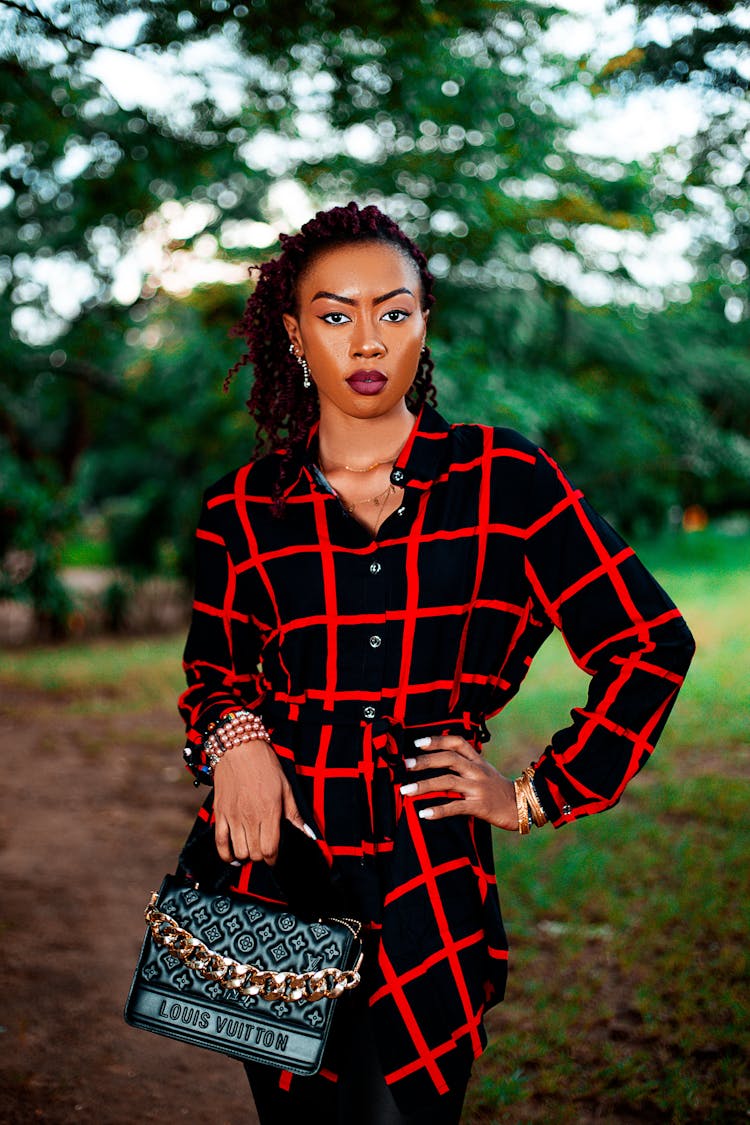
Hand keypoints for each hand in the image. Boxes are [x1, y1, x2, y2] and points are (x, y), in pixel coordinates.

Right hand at [213, 740, 309, 864]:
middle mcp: (250, 817)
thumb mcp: (286, 788)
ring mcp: (233, 816)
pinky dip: (226, 854)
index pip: (270, 850)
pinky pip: (219, 843)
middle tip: (265, 849)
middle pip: (255, 853)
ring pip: (239, 851)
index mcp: (269, 812)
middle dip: (262, 856)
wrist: (239, 748)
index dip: (274, 859)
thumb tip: (308, 834)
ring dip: (247, 855)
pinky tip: (233, 855)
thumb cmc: (265, 766)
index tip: (275, 856)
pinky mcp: (220, 813)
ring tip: (251, 848)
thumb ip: (295, 815)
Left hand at [400, 735, 518, 831]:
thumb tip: (437, 759)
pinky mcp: (480, 806)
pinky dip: (439, 810)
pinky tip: (424, 814)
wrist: (523, 806)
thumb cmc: (498, 789)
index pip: (457, 743)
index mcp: (477, 761)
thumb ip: (465, 763)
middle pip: (449, 759)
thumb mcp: (484, 770)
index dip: (438, 740)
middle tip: (406, 765)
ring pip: (448, 782)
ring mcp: (478, 788)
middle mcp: (477, 771)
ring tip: (406, 791)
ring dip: (424, 785)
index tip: (418, 742)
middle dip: (425, 761)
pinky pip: (456, 807)